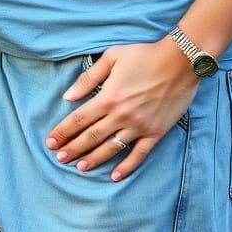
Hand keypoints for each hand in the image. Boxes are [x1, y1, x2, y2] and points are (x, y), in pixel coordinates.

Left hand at [44, 40, 198, 181]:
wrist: (180, 62)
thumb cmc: (144, 55)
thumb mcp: (112, 57)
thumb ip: (89, 78)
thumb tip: (68, 96)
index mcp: (109, 97)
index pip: (79, 119)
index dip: (63, 132)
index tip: (50, 142)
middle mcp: (121, 115)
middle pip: (91, 137)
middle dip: (73, 148)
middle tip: (59, 158)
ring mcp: (139, 126)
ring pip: (111, 148)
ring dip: (93, 159)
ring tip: (79, 167)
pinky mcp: (155, 132)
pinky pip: (138, 154)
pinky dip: (126, 167)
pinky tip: (115, 176)